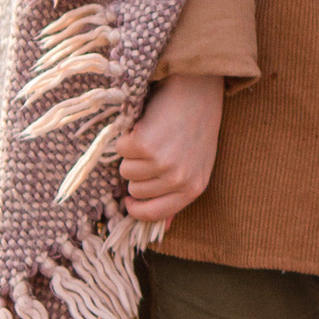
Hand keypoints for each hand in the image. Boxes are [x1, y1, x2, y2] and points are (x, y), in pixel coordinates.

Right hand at [118, 73, 223, 229]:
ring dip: (131, 154)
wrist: (198, 89)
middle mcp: (178, 179)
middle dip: (138, 172)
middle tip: (152, 150)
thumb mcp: (197, 165)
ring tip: (151, 136)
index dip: (137, 208)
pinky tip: (145, 124)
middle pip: (135, 191)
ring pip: (125, 171)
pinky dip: (126, 136)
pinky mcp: (145, 144)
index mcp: (193, 188)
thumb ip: (178, 195)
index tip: (130, 201)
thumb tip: (163, 228)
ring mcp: (161, 162)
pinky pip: (120, 150)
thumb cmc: (196, 127)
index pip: (154, 215)